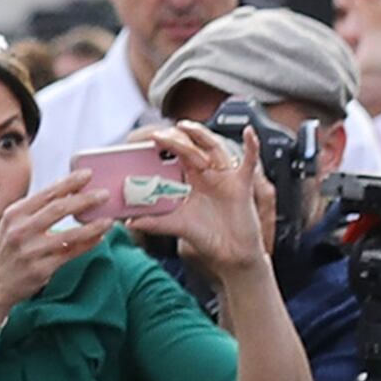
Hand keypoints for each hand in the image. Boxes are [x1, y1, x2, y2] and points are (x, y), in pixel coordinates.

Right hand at [0, 173, 115, 319]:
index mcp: (14, 215)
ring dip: (92, 226)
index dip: (69, 182)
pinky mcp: (40, 269)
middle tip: (104, 195)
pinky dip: (87, 245)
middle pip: (58, 209)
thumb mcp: (13, 225)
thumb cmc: (8, 252)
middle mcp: (20, 231)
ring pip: (69, 235)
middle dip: (85, 200)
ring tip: (108, 220)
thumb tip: (70, 193)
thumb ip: (36, 210)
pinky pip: (70, 254)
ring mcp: (30, 251)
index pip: (46, 193)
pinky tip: (98, 238)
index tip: (88, 174)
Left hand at [119, 118, 268, 278]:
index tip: (150, 139)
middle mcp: (210, 175)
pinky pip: (249, 162)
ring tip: (185, 126)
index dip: (167, 146)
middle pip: (194, 148)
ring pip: (215, 149)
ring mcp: (226, 178)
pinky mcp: (242, 185)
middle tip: (159, 134)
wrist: (230, 254)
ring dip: (202, 135)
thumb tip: (128, 221)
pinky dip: (252, 147)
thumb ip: (154, 222)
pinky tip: (249, 133)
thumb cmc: (207, 237)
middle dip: (177, 138)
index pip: (179, 156)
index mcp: (193, 181)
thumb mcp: (176, 226)